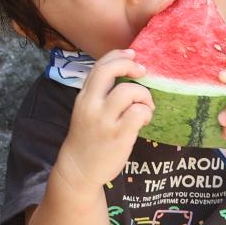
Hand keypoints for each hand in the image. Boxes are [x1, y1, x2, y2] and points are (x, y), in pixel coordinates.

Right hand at [54, 46, 153, 193]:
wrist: (79, 169)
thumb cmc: (88, 139)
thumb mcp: (86, 111)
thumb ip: (100, 94)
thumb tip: (127, 75)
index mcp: (84, 97)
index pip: (100, 66)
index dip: (118, 56)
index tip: (132, 55)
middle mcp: (92, 105)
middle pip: (110, 71)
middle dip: (130, 65)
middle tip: (142, 72)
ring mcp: (105, 121)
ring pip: (129, 91)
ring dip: (144, 95)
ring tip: (145, 107)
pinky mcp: (119, 135)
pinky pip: (139, 112)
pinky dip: (146, 112)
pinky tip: (144, 120)